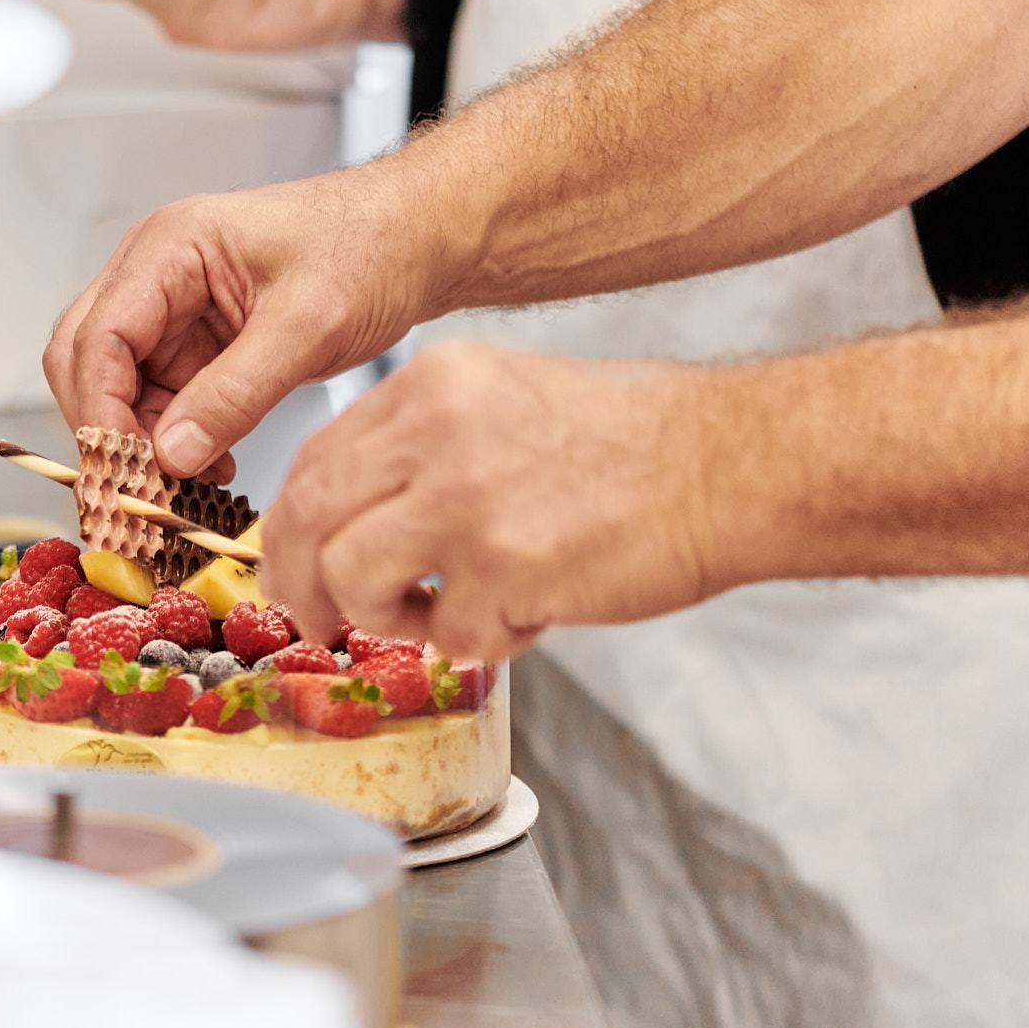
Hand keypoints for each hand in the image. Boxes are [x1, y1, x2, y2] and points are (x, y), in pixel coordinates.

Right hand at [44, 164, 445, 479]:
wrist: (418, 239)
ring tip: (184, 488)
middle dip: (107, 431)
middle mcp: (157, 274)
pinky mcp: (198, 342)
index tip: (124, 471)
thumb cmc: (371, 246)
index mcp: (171, 247)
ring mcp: (174, 310)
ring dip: (141, 443)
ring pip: (118, 389)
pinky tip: (209, 466)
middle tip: (137, 492)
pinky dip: (174, 440)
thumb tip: (173, 455)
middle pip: (86, 362)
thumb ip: (236, 393)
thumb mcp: (308, 325)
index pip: (96, 337)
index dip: (98, 411)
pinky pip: (161, 400)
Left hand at [261, 344, 721, 660]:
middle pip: (306, 518)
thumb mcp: (503, 401)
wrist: (735, 463)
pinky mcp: (506, 564)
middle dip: (300, 585)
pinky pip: (447, 633)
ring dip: (384, 618)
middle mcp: (434, 430)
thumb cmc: (634, 443)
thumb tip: (353, 517)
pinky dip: (479, 642)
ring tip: (442, 618)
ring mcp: (465, 497)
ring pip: (351, 578)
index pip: (314, 460)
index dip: (293, 528)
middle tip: (318, 622)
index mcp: (430, 385)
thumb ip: (421, 448)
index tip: (298, 566)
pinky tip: (528, 613)